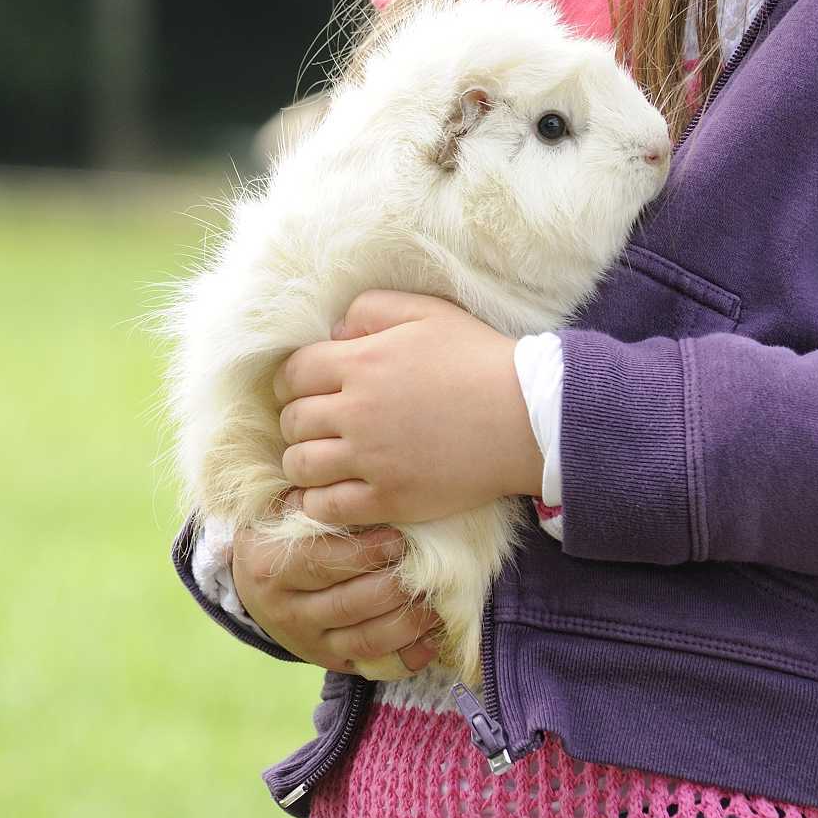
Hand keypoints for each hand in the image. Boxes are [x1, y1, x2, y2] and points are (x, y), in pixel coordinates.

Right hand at [230, 490, 443, 673]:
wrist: (253, 581)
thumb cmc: (279, 532)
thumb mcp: (283, 510)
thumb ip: (315, 501)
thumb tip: (364, 487)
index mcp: (268, 567)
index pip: (322, 561)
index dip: (365, 552)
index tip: (400, 538)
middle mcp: (285, 611)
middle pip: (349, 604)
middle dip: (395, 587)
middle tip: (428, 568)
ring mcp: (307, 641)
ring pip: (365, 639)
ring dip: (407, 622)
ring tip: (435, 601)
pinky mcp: (327, 661)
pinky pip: (372, 664)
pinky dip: (406, 656)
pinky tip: (430, 640)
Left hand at [274, 289, 540, 529]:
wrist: (525, 416)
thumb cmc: (478, 358)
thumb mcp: (427, 312)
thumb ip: (371, 309)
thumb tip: (334, 330)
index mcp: (361, 361)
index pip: (294, 373)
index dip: (291, 382)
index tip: (302, 389)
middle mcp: (357, 411)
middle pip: (292, 421)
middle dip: (295, 421)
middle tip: (313, 425)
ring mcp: (371, 459)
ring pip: (301, 465)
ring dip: (301, 461)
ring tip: (317, 459)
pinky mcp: (390, 498)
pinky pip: (328, 507)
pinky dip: (315, 502)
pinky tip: (324, 495)